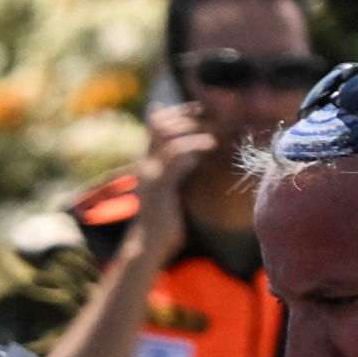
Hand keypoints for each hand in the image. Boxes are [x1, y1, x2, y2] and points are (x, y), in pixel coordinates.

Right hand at [129, 100, 223, 253]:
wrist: (148, 247)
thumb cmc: (164, 222)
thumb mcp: (172, 190)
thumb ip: (179, 171)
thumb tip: (195, 157)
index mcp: (148, 164)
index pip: (155, 125)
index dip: (176, 113)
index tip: (199, 109)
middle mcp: (146, 164)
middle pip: (159, 124)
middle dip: (185, 115)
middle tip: (208, 115)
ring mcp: (151, 174)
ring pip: (167, 136)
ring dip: (192, 128)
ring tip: (211, 133)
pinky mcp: (160, 185)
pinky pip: (175, 156)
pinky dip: (193, 146)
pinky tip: (210, 144)